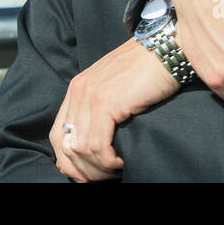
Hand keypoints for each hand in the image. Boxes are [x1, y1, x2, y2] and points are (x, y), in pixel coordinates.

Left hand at [49, 38, 179, 182]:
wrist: (166, 46)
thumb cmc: (148, 68)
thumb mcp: (115, 86)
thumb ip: (100, 106)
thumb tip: (96, 142)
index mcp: (78, 88)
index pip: (58, 135)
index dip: (68, 161)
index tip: (86, 175)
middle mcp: (78, 91)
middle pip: (65, 146)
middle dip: (83, 170)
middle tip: (103, 177)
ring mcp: (90, 96)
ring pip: (82, 149)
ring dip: (99, 168)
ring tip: (116, 169)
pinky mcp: (106, 102)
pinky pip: (98, 145)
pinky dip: (109, 161)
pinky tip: (122, 161)